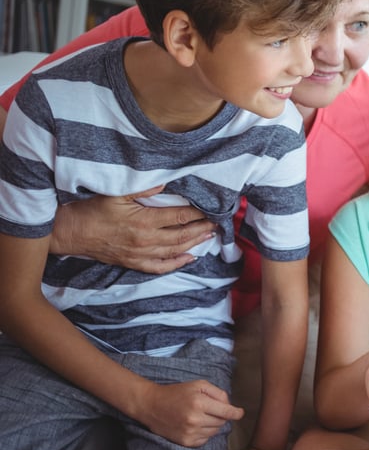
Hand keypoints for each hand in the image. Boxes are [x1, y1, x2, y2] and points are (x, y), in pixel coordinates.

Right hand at [50, 185, 216, 273]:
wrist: (71, 232)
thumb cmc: (92, 210)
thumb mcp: (116, 193)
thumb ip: (142, 188)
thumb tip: (164, 182)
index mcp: (145, 222)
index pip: (180, 218)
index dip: (198, 214)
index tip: (210, 210)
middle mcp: (146, 241)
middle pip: (182, 236)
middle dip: (201, 229)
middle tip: (217, 224)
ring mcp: (141, 254)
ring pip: (175, 251)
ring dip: (194, 244)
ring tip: (209, 237)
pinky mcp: (134, 263)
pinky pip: (160, 267)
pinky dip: (177, 263)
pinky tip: (189, 258)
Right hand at [139, 380, 243, 446]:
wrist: (152, 406)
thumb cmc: (177, 393)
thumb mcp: (198, 385)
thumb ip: (218, 393)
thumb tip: (230, 406)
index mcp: (200, 403)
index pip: (227, 412)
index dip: (236, 413)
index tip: (240, 413)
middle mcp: (195, 420)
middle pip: (222, 422)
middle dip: (221, 416)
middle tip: (210, 409)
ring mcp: (190, 432)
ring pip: (215, 432)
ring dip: (213, 424)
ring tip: (201, 416)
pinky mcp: (186, 442)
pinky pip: (205, 440)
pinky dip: (205, 433)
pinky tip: (195, 425)